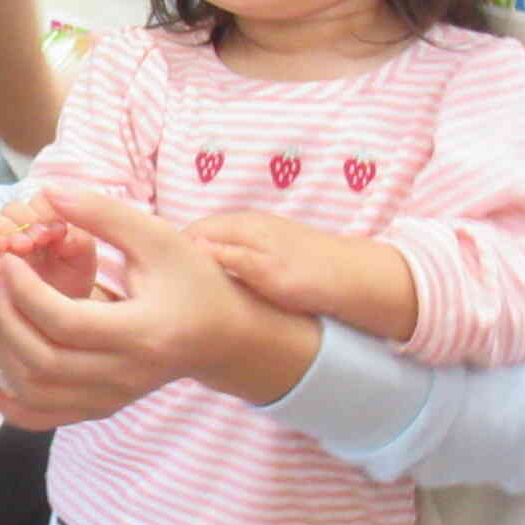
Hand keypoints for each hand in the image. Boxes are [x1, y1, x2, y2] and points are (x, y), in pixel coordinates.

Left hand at [0, 184, 318, 429]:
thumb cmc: (195, 282)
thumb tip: (49, 192)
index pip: (65, 322)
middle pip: (43, 362)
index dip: (25, 291)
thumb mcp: (158, 238)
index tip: (8, 259)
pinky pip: (45, 418)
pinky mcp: (101, 408)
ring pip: (36, 393)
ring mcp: (112, 398)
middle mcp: (125, 375)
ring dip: (2, 354)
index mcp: (141, 333)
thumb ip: (103, 214)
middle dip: (5, 318)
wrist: (225, 336)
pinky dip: (10, 406)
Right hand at [186, 210, 349, 314]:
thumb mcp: (272, 274)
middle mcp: (245, 225)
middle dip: (182, 265)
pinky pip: (230, 259)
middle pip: (197, 242)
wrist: (364, 282)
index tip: (160, 286)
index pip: (187, 234)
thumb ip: (232, 258)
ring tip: (192, 299)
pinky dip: (221, 274)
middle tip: (173, 297)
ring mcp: (256, 237)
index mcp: (241, 226)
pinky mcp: (267, 252)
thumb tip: (191, 248)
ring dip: (202, 271)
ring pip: (213, 251)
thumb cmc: (318, 280)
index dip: (170, 257)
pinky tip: (222, 295)